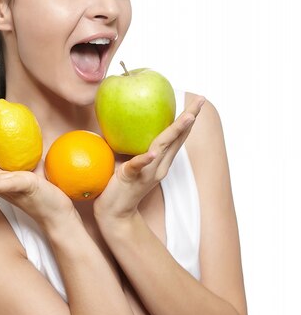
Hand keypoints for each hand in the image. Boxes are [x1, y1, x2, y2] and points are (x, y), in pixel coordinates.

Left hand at [93, 96, 205, 220]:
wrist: (113, 214)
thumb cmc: (117, 184)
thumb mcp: (127, 159)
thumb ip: (130, 143)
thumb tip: (120, 116)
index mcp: (160, 161)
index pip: (176, 137)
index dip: (187, 119)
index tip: (198, 102)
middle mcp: (159, 166)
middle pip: (177, 138)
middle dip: (189, 118)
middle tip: (201, 100)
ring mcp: (148, 173)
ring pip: (164, 148)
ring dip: (176, 132)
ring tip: (187, 117)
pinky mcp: (131, 179)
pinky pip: (139, 167)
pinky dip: (146, 159)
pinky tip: (153, 153)